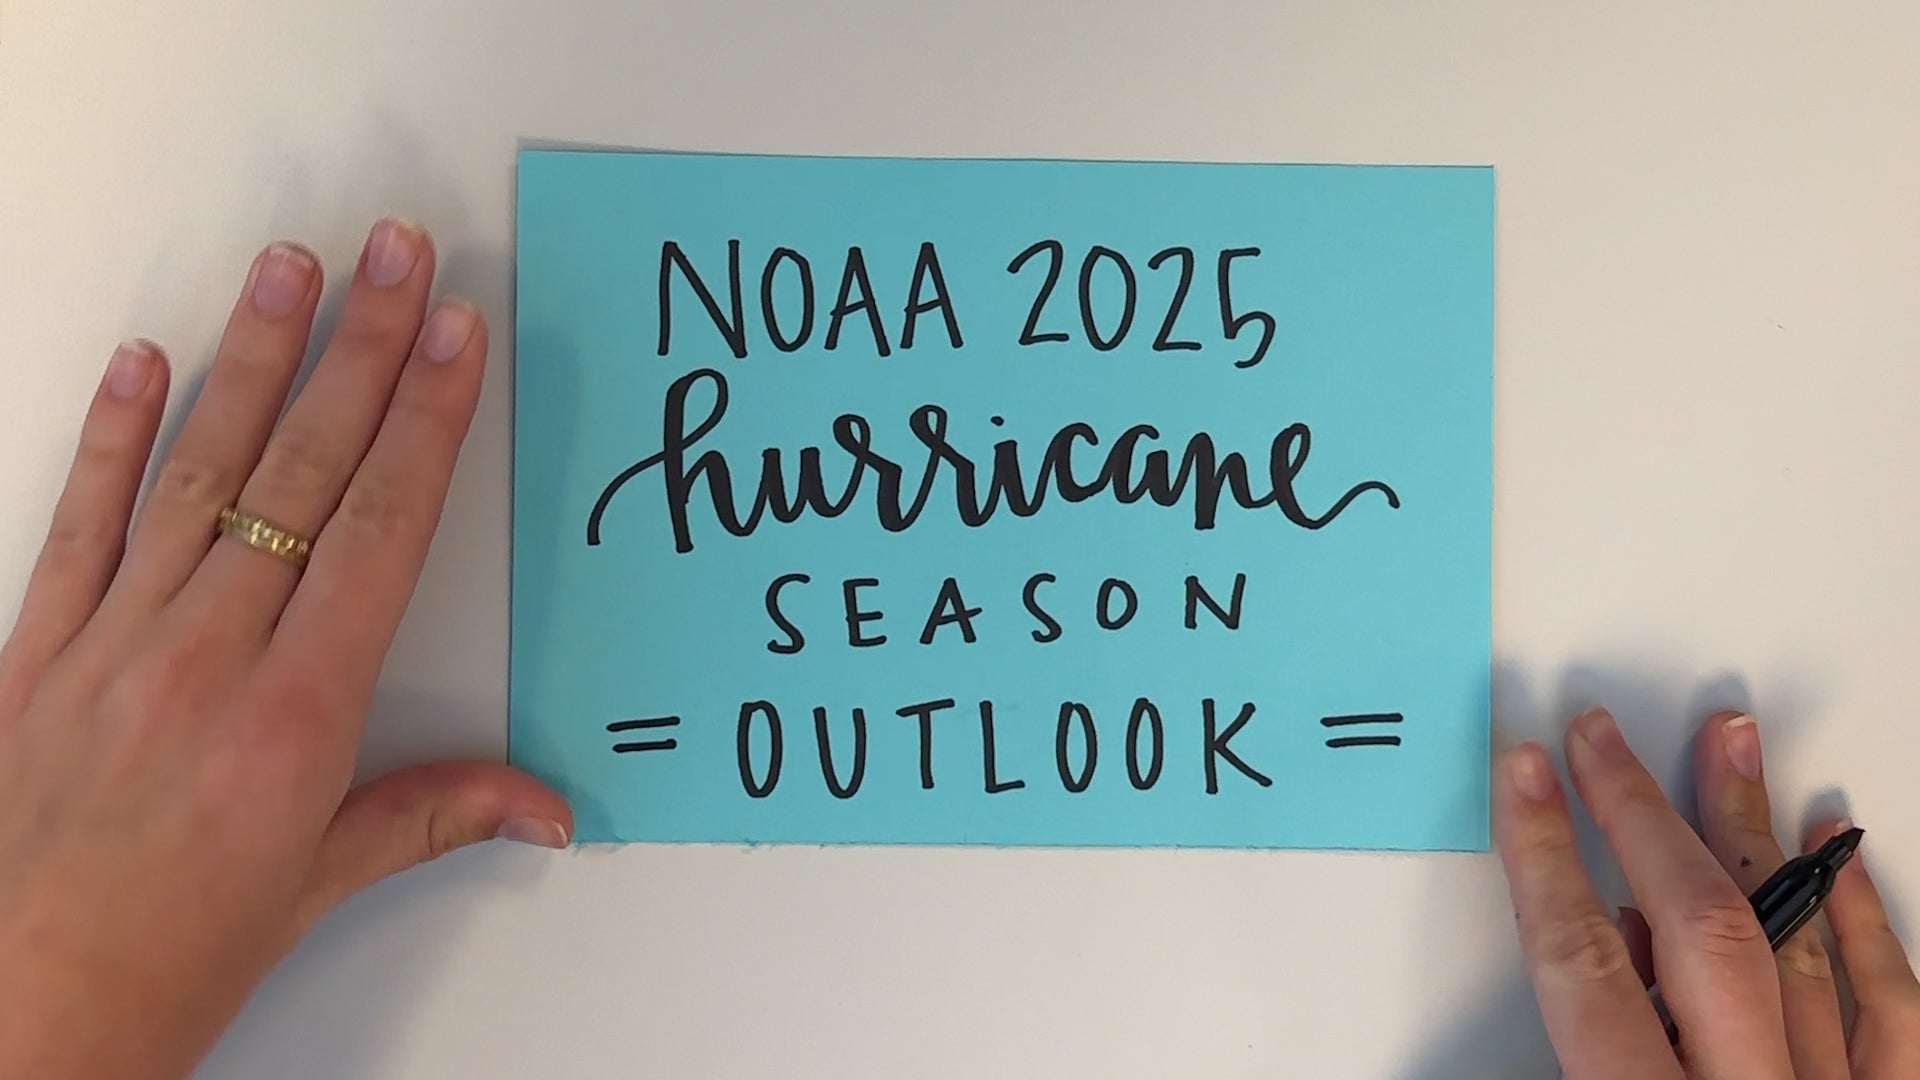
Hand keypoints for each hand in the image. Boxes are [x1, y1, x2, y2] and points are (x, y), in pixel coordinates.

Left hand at [0, 221, 572, 1079]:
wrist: (16, 1017)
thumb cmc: (164, 960)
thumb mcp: (314, 886)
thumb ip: (429, 816)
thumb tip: (544, 809)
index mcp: (293, 715)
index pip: (382, 529)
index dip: (425, 419)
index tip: (453, 336)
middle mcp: (204, 658)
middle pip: (303, 472)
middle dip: (360, 349)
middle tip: (394, 252)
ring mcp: (113, 644)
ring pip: (197, 473)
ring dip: (251, 361)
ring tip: (288, 269)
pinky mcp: (37, 652)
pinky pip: (80, 522)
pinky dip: (111, 436)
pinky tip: (143, 363)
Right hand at [1497, 707, 1918, 1077]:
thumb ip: (1583, 1063)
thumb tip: (1575, 996)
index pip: (1587, 964)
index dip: (1548, 857)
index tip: (1527, 781)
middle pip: (1697, 927)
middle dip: (1639, 814)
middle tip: (1602, 742)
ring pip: (1792, 944)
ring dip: (1751, 835)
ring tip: (1728, 753)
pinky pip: (1890, 1010)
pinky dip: (1863, 927)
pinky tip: (1837, 868)